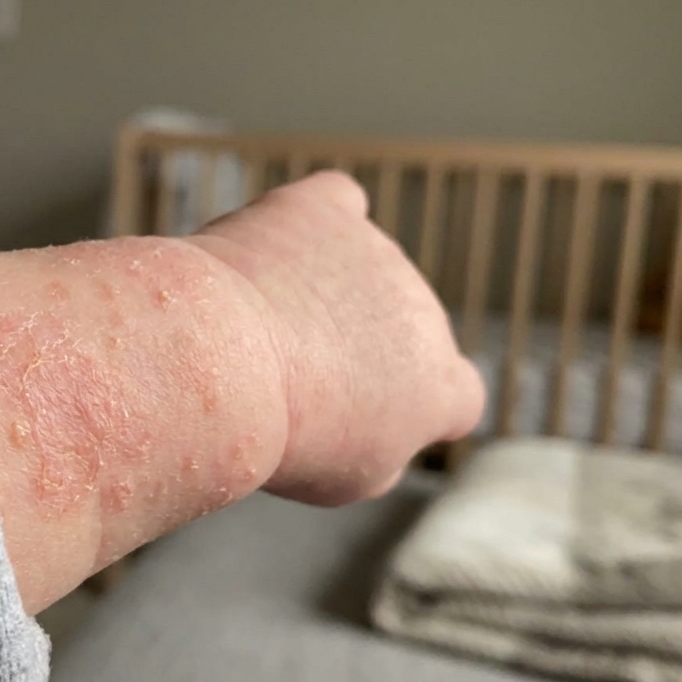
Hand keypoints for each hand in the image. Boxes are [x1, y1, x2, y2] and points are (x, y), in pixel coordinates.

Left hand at [185, 171, 484, 504]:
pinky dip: (315, 222)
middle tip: (278, 381)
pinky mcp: (322, 212)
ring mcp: (376, 254)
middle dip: (349, 352)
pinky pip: (336, 203)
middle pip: (394, 332)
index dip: (414, 406)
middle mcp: (424, 312)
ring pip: (351, 277)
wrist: (222, 367)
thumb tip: (379, 418)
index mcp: (443, 386)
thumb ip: (382, 449)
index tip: (362, 417)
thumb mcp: (342, 478)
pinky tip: (283, 241)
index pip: (459, 395)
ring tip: (248, 330)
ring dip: (315, 297)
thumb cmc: (277, 437)